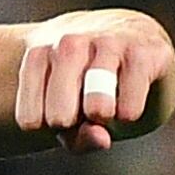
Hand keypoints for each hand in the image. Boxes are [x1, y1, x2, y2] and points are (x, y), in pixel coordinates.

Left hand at [16, 11, 174, 153]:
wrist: (135, 36)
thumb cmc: (91, 86)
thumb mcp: (73, 116)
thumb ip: (77, 138)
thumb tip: (102, 138)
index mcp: (39, 56)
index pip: (30, 122)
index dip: (46, 132)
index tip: (55, 118)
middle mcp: (69, 43)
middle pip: (59, 116)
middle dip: (72, 127)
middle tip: (82, 113)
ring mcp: (107, 43)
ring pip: (96, 106)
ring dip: (100, 118)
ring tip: (103, 110)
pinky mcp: (144, 51)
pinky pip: (130, 103)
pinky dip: (129, 114)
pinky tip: (128, 106)